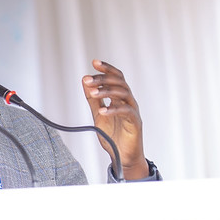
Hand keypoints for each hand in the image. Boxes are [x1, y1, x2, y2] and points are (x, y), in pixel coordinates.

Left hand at [82, 59, 148, 179]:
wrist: (122, 158)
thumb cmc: (113, 137)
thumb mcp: (98, 115)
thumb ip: (93, 99)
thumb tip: (84, 81)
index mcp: (119, 98)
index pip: (116, 77)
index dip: (106, 68)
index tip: (94, 62)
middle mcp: (128, 101)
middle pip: (119, 82)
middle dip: (103, 78)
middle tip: (89, 79)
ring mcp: (133, 111)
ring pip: (123, 93)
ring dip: (107, 91)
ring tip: (92, 93)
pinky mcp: (135, 122)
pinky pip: (126, 111)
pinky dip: (114, 109)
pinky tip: (103, 110)